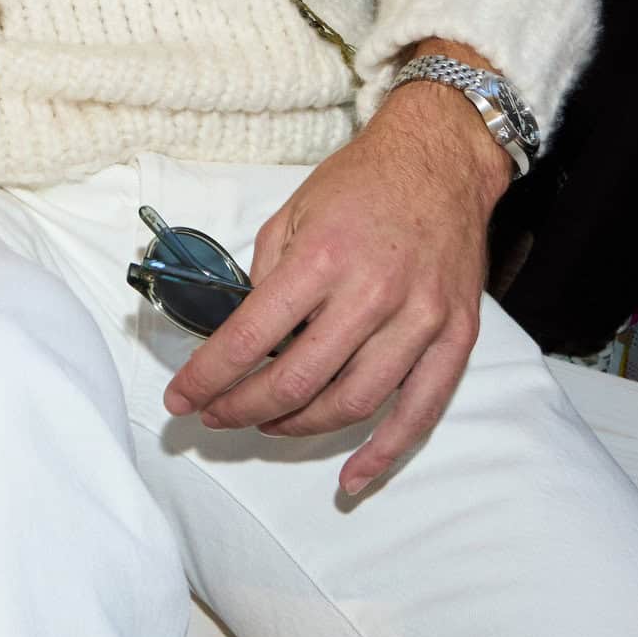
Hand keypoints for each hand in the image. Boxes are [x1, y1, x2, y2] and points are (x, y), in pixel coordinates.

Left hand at [164, 71, 508, 495]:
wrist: (439, 159)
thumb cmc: (362, 182)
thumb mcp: (293, 210)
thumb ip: (266, 274)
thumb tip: (244, 334)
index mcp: (323, 258)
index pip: (251, 337)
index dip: (208, 377)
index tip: (181, 398)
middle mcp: (373, 293)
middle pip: (298, 381)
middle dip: (244, 408)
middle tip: (215, 416)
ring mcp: (420, 318)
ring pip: (353, 403)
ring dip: (299, 427)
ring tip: (265, 425)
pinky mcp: (457, 335)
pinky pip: (421, 411)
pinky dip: (385, 452)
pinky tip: (351, 477)